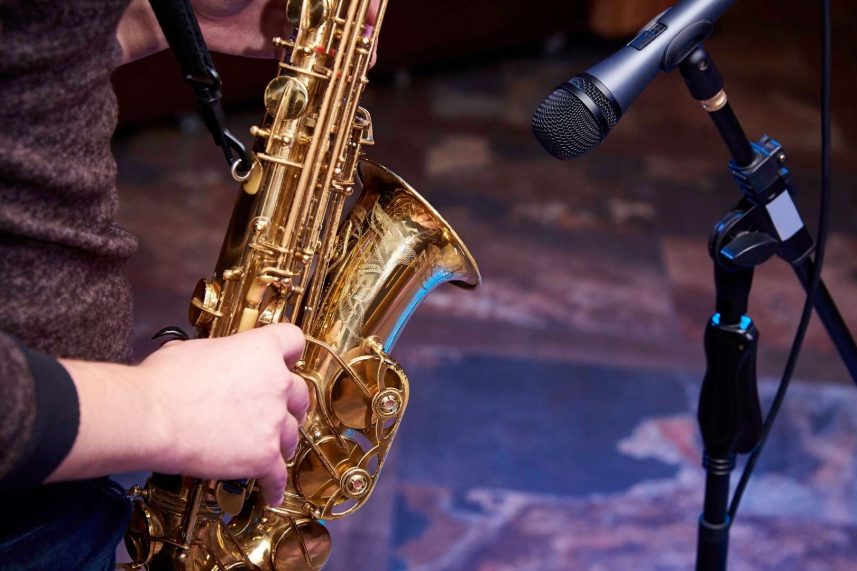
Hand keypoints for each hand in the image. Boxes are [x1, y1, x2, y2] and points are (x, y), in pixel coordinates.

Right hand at [51, 323, 308, 505]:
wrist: (153, 417)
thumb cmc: (164, 381)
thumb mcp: (192, 349)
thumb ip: (217, 354)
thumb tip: (207, 360)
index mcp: (261, 350)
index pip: (293, 341)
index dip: (288, 353)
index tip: (287, 361)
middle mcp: (277, 383)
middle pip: (300, 392)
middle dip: (290, 402)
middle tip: (280, 410)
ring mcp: (274, 421)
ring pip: (292, 433)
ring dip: (283, 441)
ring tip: (273, 449)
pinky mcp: (264, 456)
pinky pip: (278, 475)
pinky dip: (274, 484)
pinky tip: (271, 490)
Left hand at [118, 0, 380, 63]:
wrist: (178, 6)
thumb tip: (335, 2)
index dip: (365, 3)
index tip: (372, 15)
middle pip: (343, 13)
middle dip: (360, 28)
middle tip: (367, 44)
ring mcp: (290, 18)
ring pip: (329, 35)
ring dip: (346, 51)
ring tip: (356, 65)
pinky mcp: (277, 43)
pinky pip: (306, 56)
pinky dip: (321, 67)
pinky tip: (333, 76)